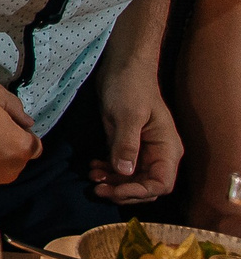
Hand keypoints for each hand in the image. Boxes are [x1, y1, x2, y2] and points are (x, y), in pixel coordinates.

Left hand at [90, 70, 182, 202]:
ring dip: (113, 183)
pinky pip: (121, 167)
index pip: (161, 184)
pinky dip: (108, 171)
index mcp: (167, 149)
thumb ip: (127, 144)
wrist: (122, 66)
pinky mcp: (127, 145)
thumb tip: (125, 172)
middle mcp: (158, 154)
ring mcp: (142, 150)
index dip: (139, 192)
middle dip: (122, 191)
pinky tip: (93, 167)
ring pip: (131, 179)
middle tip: (97, 189)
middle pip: (145, 186)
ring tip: (91, 176)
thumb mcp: (128, 115)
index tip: (115, 191)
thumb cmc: (130, 87)